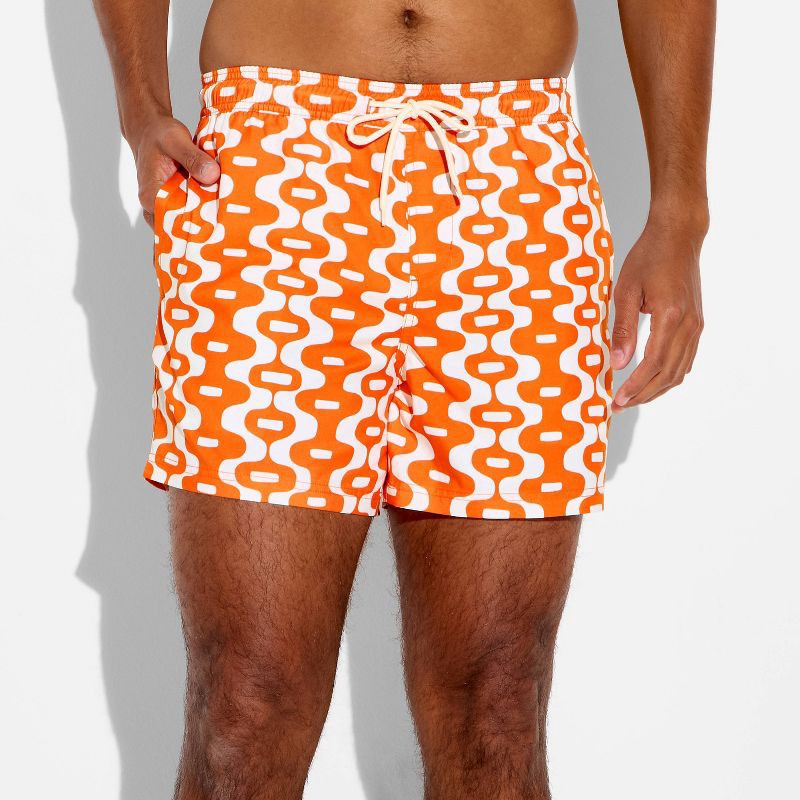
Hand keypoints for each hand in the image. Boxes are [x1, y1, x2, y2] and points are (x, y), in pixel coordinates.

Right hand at [127, 114, 220, 228]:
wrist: (151, 129)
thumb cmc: (158, 134)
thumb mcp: (175, 140)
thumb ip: (193, 158)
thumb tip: (213, 175)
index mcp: (151, 196)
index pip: (174, 223)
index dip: (197, 228)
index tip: (219, 226)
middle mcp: (155, 206)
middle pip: (182, 227)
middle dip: (205, 228)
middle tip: (230, 227)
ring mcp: (165, 206)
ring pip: (187, 221)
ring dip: (206, 219)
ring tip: (229, 219)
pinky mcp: (175, 202)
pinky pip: (190, 212)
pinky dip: (204, 210)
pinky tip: (222, 207)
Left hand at [610, 215, 706, 411]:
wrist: (678, 236)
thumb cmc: (649, 257)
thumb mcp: (625, 290)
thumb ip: (622, 328)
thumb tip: (616, 363)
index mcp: (671, 316)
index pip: (654, 364)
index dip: (636, 386)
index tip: (618, 399)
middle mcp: (690, 325)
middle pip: (669, 374)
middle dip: (643, 394)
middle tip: (618, 405)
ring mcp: (696, 326)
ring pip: (680, 370)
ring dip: (656, 389)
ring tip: (632, 398)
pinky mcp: (696, 323)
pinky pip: (686, 359)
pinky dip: (669, 375)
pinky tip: (651, 381)